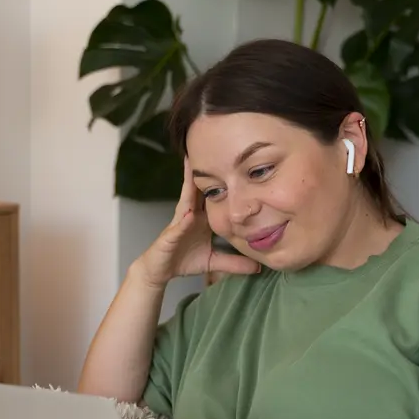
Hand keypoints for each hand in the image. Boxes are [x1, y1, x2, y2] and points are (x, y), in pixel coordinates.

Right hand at [133, 160, 260, 287]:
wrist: (160, 271)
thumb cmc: (184, 260)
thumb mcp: (214, 261)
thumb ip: (234, 263)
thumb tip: (258, 267)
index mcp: (201, 218)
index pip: (213, 194)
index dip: (222, 179)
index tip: (234, 162)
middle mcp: (190, 215)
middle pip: (199, 189)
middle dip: (203, 170)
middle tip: (210, 148)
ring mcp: (179, 223)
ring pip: (186, 200)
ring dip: (189, 184)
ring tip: (194, 166)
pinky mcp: (170, 236)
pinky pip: (178, 226)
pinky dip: (184, 220)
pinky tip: (190, 215)